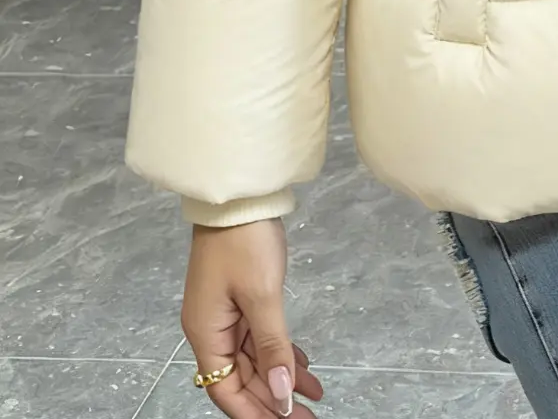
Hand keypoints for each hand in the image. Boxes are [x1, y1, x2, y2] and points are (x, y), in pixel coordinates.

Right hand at [180, 218, 324, 415]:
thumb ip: (272, 348)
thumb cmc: (244, 241)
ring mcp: (225, 313)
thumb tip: (280, 394)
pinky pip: (260, 336)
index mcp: (207, 334)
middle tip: (308, 416)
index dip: (255, 412)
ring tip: (315, 395)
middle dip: (273, 399)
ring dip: (282, 375)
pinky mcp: (240, 298)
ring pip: (255, 358)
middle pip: (242, 378)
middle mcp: (211, 329)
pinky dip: (281, 351)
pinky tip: (303, 365)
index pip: (227, 391)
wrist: (239, 195)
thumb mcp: (262, 296)